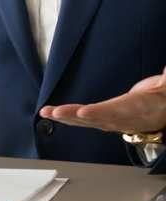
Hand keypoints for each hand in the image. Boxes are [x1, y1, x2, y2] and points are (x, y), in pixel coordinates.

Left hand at [40, 66, 165, 133]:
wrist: (163, 110)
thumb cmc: (162, 97)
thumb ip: (165, 79)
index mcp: (138, 108)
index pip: (117, 111)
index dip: (100, 113)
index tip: (84, 112)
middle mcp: (123, 118)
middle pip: (95, 118)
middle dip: (73, 116)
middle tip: (54, 113)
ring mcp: (113, 121)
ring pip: (86, 121)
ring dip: (64, 117)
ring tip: (46, 112)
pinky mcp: (105, 120)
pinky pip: (84, 121)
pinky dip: (68, 118)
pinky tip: (53, 115)